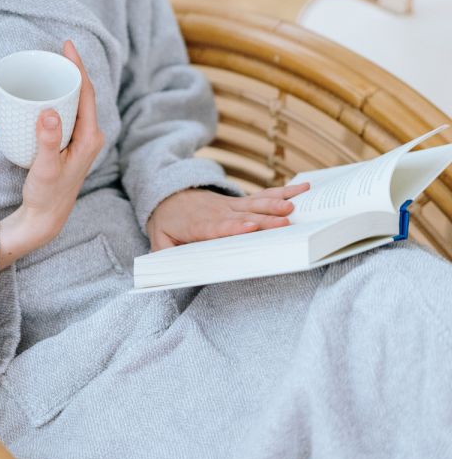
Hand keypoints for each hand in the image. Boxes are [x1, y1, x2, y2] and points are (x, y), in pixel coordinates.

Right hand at [0, 40, 104, 265]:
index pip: (87, 93)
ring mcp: (77, 140)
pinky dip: (40, 112)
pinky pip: (56, 119)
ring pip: (68, 105)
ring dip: (53, 90)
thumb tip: (49, 111)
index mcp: (90, 137)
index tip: (67, 46)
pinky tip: (15, 114)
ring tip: (37, 76)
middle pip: (80, 94)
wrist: (45, 218)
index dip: (78, 67)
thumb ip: (48, 141)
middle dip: (66, 72)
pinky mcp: (65, 145)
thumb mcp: (46, 168)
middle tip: (51, 55)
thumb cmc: (48, 195)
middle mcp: (88, 136)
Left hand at [146, 182, 310, 252]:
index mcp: (200, 225)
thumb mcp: (159, 239)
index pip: (218, 227)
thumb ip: (163, 254)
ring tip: (293, 207)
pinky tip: (301, 189)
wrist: (169, 196)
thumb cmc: (167, 222)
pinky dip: (282, 192)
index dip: (234, 227)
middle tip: (285, 223)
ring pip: (256, 204)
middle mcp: (219, 213)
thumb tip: (167, 269)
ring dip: (274, 205)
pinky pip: (263, 196)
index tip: (250, 226)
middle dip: (264, 220)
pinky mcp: (240, 202)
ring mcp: (231, 206)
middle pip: (244, 218)